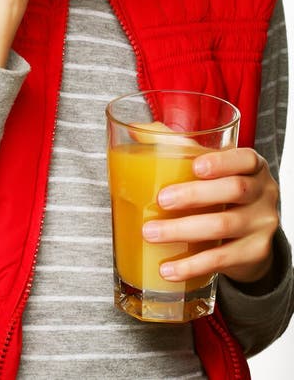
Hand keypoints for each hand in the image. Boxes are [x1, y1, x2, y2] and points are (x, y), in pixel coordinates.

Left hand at [142, 147, 279, 285]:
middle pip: (233, 190)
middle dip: (194, 195)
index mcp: (252, 166)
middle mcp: (263, 193)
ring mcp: (262, 224)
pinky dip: (192, 265)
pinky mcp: (255, 253)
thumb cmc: (221, 193)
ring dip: (183, 230)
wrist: (249, 237)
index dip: (222, 162)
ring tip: (151, 233)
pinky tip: (168, 269)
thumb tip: (136, 130)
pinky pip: (222, 259)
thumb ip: (179, 148)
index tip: (195, 167)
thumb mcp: (211, 169)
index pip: (245, 159)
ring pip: (224, 225)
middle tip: (161, 200)